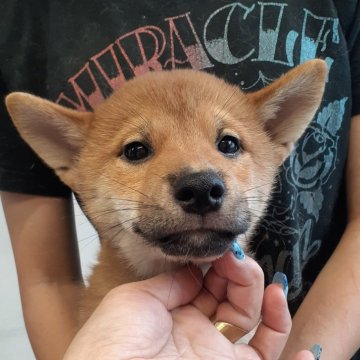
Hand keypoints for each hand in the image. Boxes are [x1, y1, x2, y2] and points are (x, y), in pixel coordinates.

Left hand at [64, 250, 314, 359]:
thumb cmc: (114, 340)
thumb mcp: (138, 299)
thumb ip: (173, 282)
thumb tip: (197, 268)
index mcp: (176, 310)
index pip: (210, 282)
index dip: (220, 263)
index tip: (224, 249)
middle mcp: (200, 331)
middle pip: (235, 297)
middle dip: (243, 273)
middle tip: (238, 259)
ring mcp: (217, 354)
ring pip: (256, 324)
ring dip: (268, 301)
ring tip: (270, 284)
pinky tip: (306, 351)